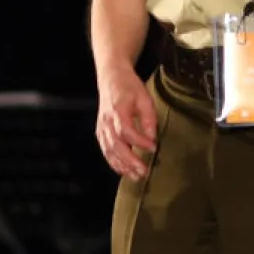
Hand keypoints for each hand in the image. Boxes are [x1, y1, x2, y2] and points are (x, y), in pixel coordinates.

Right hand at [95, 65, 156, 179]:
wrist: (111, 77)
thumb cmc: (129, 86)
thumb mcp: (144, 98)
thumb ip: (148, 119)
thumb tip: (152, 138)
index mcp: (117, 110)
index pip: (127, 131)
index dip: (139, 142)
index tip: (153, 148)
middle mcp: (107, 121)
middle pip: (116, 145)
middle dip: (130, 161)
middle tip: (143, 171)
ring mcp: (102, 127)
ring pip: (109, 151)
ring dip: (122, 166)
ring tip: (135, 176)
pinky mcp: (101, 131)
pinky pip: (105, 150)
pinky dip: (113, 162)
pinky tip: (123, 170)